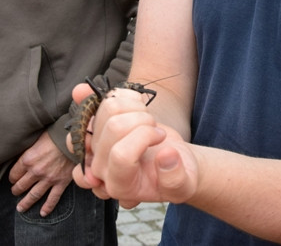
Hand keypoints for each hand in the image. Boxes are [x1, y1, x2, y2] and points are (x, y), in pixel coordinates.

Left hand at [9, 130, 75, 215]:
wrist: (74, 138)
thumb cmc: (55, 134)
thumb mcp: (36, 139)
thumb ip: (28, 150)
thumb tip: (21, 154)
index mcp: (27, 160)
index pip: (13, 174)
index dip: (12, 177)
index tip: (12, 179)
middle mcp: (36, 172)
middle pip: (21, 186)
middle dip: (16, 190)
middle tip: (15, 192)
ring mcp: (48, 179)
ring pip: (33, 195)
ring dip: (25, 203)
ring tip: (20, 208)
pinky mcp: (61, 182)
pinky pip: (53, 198)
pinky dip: (47, 207)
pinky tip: (43, 213)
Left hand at [72, 85, 196, 207]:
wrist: (170, 162)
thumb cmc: (175, 175)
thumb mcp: (184, 184)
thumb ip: (176, 178)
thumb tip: (165, 155)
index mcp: (120, 186)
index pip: (121, 155)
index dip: (144, 137)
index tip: (161, 137)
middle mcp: (101, 167)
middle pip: (114, 127)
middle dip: (143, 120)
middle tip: (157, 129)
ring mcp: (96, 144)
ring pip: (108, 108)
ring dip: (136, 107)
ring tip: (148, 120)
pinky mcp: (99, 125)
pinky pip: (105, 98)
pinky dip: (126, 96)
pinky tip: (139, 107)